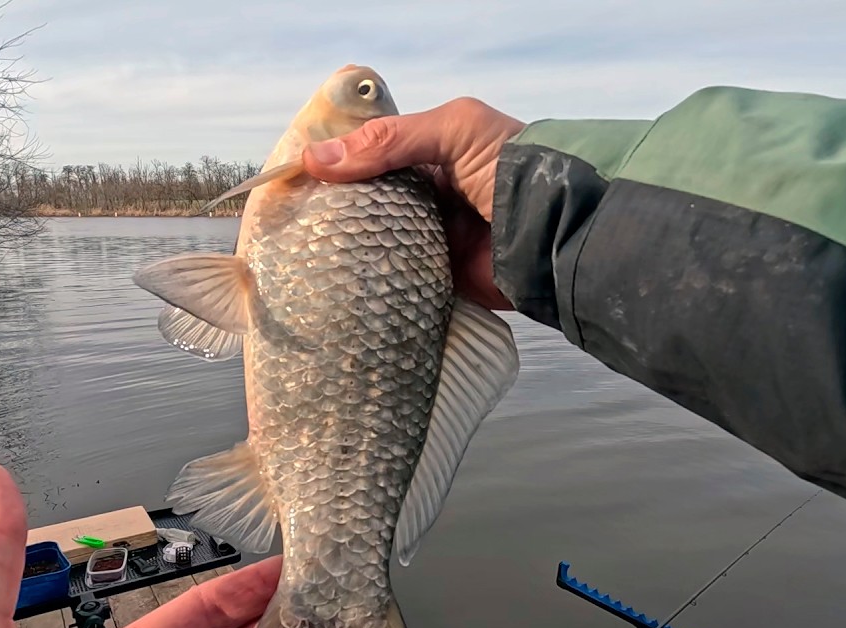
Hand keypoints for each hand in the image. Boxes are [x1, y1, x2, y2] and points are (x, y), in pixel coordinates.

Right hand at [300, 98, 525, 310]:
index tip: (292, 177)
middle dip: (333, 209)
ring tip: (299, 250)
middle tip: (288, 219)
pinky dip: (369, 279)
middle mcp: (426, 196)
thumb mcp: (453, 130)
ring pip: (374, 240)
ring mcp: (429, 239)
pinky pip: (393, 277)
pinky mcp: (434, 278)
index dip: (335, 164)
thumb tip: (316, 159)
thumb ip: (389, 140)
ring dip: (346, 245)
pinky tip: (332, 279)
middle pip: (367, 201)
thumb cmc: (512, 166)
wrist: (557, 233)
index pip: (370, 156)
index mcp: (430, 154)